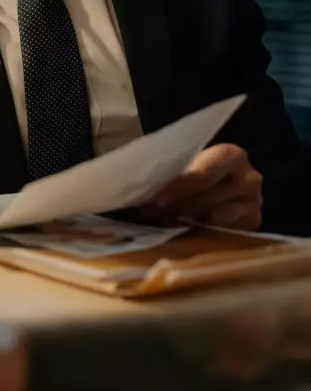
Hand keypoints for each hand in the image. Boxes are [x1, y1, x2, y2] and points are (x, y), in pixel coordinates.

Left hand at [143, 144, 262, 230]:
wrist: (224, 182)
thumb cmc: (196, 168)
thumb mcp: (186, 162)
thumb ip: (170, 169)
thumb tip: (135, 182)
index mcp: (232, 156)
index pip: (205, 173)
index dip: (179, 187)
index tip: (156, 201)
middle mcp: (250, 180)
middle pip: (208, 198)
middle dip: (175, 207)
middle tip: (149, 214)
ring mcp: (254, 205)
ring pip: (213, 219)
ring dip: (183, 221)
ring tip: (161, 221)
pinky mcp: (252, 226)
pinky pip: (222, 234)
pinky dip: (198, 233)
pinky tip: (181, 231)